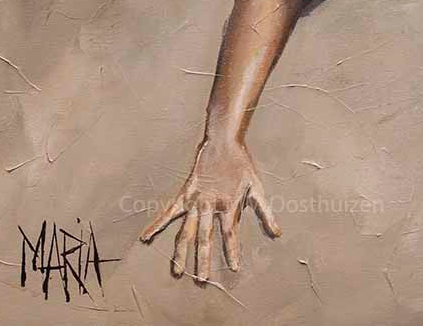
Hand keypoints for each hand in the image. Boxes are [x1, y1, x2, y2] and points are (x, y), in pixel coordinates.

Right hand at [140, 138, 280, 279]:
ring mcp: (195, 200)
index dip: (232, 251)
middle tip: (201, 280)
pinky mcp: (184, 194)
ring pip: (186, 231)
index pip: (230, 234)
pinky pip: (168, 212)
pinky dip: (156, 224)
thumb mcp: (257, 187)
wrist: (223, 143)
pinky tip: (145, 237)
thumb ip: (265, 212)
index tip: (233, 268)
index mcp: (228, 204)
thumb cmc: (242, 166)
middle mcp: (209, 205)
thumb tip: (277, 234)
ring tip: (177, 271)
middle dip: (203, 260)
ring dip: (181, 252)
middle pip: (205, 238)